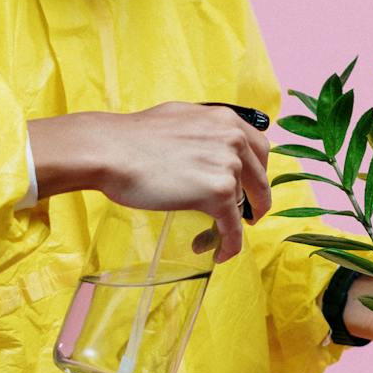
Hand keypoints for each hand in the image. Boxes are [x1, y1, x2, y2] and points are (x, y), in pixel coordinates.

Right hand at [27, 103, 269, 261]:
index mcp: (226, 119)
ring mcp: (228, 166)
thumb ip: (204, 129)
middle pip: (260, 179)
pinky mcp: (218, 193)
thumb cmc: (133, 137)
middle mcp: (234, 139)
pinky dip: (229, 245)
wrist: (111, 150)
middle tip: (245, 217)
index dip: (258, 173)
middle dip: (255, 202)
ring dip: (229, 225)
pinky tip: (219, 254)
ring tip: (209, 237)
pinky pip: (232, 228)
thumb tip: (211, 143)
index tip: (250, 188)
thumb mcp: (180, 118)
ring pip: (242, 206)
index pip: (261, 149)